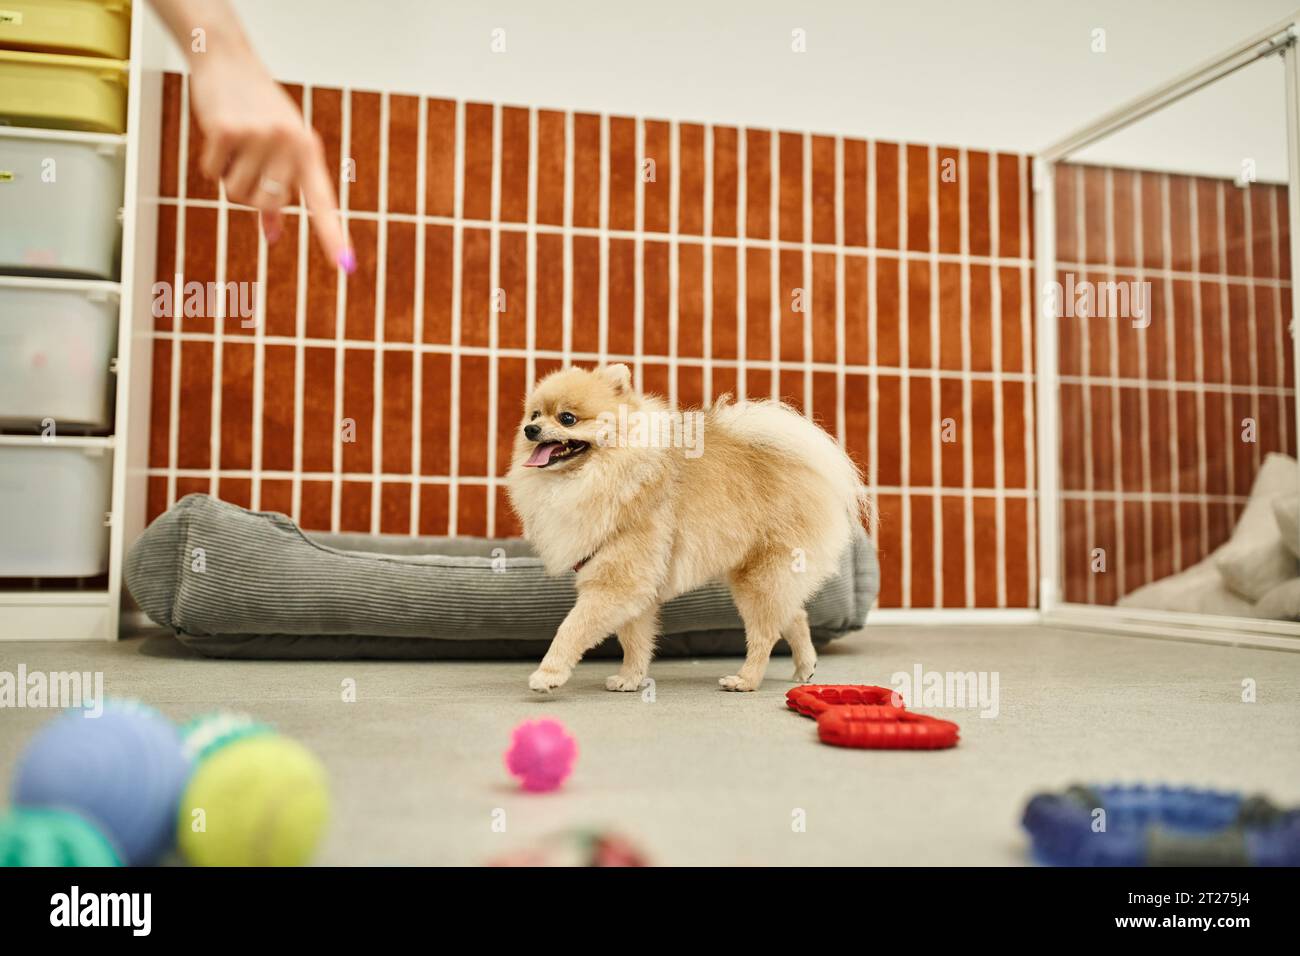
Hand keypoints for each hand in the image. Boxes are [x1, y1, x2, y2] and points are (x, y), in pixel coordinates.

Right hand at [187, 47, 352, 270]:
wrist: (229, 61)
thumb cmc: (259, 110)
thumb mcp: (281, 148)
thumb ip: (280, 191)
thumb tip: (273, 236)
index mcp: (310, 151)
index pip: (324, 202)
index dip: (333, 235)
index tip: (345, 266)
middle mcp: (290, 145)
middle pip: (265, 204)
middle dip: (251, 194)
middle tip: (249, 162)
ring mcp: (259, 137)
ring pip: (236, 195)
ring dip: (229, 177)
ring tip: (237, 144)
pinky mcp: (227, 131)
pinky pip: (212, 174)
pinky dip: (210, 161)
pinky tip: (219, 132)